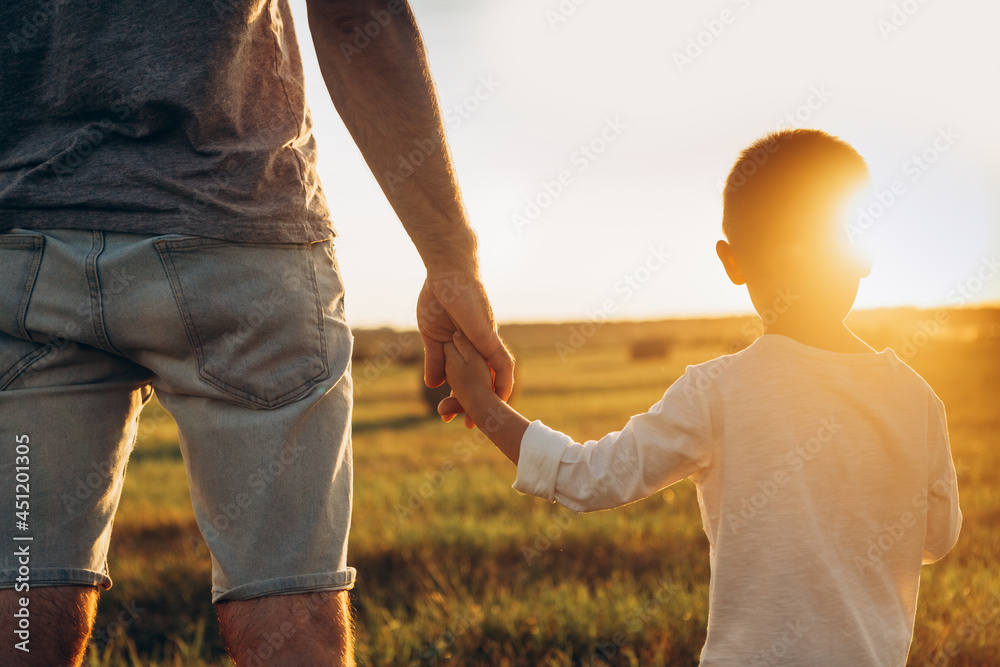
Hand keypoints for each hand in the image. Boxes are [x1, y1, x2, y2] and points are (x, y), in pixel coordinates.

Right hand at [416, 272, 513, 424]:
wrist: (445, 273)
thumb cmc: (438, 298)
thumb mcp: (432, 336)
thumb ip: (435, 360)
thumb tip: (434, 384)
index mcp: (466, 348)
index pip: (467, 379)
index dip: (461, 397)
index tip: (451, 414)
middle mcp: (481, 349)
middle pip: (483, 383)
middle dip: (476, 406)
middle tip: (468, 427)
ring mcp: (486, 343)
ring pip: (494, 378)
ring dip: (490, 400)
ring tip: (482, 420)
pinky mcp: (489, 338)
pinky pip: (503, 363)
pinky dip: (504, 381)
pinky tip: (503, 397)